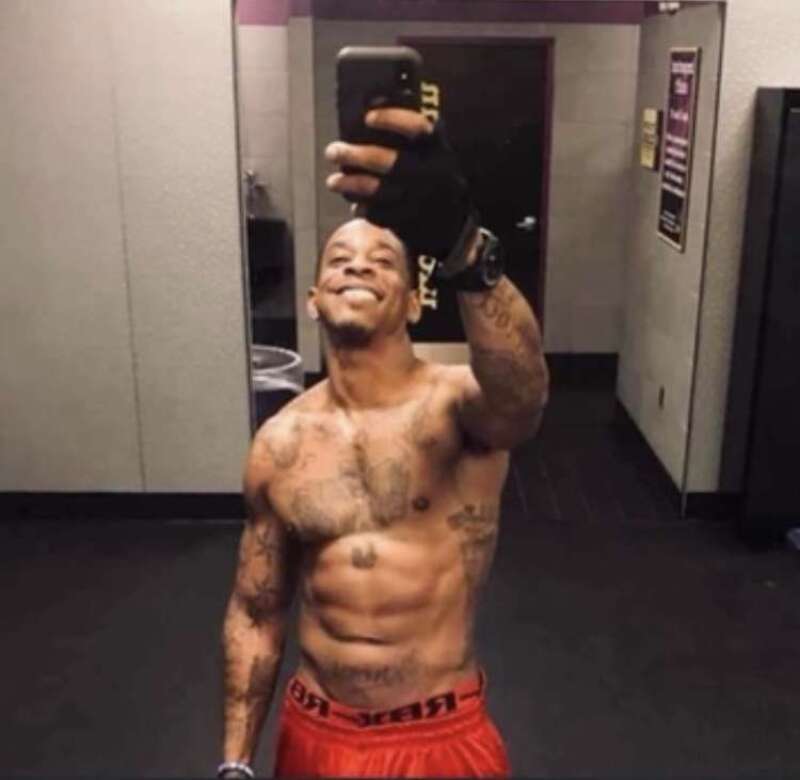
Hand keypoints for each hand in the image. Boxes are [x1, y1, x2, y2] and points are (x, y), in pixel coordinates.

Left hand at [325, 108, 476, 262]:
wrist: (454, 226)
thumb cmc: (434, 181)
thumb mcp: (433, 155)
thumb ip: (410, 138)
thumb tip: (370, 106)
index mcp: (439, 151)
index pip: (418, 129)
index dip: (392, 120)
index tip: (367, 117)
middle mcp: (433, 174)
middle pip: (390, 162)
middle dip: (357, 155)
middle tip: (333, 151)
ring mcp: (422, 201)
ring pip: (380, 191)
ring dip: (351, 184)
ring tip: (333, 181)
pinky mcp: (413, 223)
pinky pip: (381, 215)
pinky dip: (364, 209)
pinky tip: (353, 203)